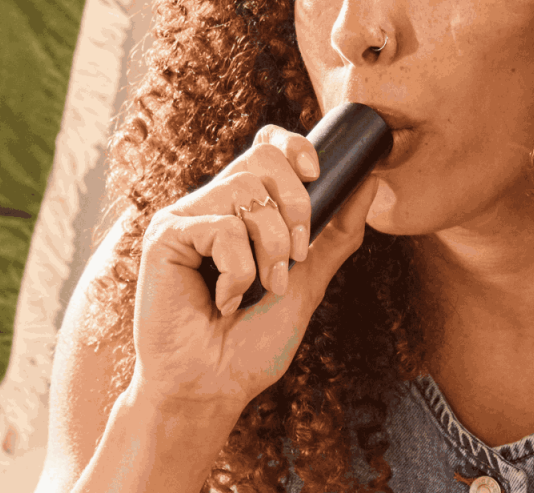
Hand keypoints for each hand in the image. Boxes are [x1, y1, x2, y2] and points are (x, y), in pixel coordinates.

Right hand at [126, 123, 394, 411]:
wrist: (214, 386)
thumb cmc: (252, 343)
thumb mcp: (309, 282)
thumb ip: (337, 233)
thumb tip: (369, 181)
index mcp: (244, 210)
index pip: (266, 147)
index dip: (293, 146)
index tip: (316, 174)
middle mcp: (214, 205)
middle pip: (262, 158)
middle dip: (296, 206)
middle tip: (296, 256)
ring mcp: (187, 218)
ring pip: (247, 191)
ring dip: (271, 246)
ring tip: (261, 285)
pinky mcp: (164, 235)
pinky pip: (221, 227)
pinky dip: (238, 269)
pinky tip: (225, 299)